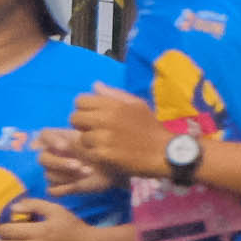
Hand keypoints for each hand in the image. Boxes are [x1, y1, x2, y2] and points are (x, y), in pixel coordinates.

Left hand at [62, 84, 177, 185]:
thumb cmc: (152, 127)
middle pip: (74, 118)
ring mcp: (104, 138)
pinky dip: (95, 155)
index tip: (92, 116)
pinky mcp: (104, 155)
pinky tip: (108, 155)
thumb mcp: (138, 104)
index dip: (84, 108)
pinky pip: (88, 152)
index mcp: (114, 104)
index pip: (80, 100)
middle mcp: (106, 119)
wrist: (165, 153)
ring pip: (81, 138)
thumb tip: (95, 85)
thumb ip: (114, 94)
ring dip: (90, 142)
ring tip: (104, 145)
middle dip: (82, 125)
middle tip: (95, 131)